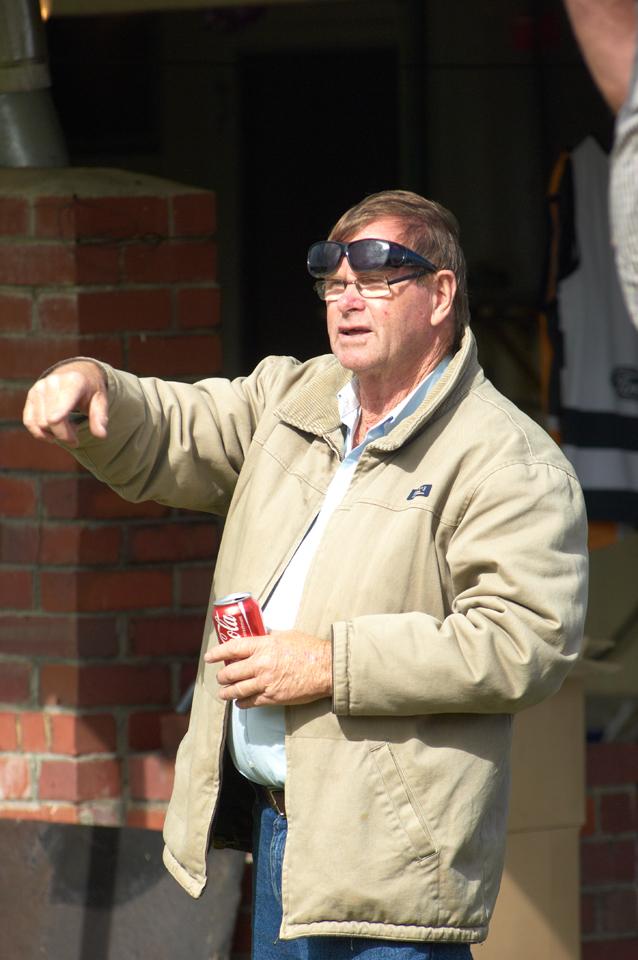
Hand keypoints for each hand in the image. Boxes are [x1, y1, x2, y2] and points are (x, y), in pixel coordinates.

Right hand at [23, 360, 108, 447]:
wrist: (77, 373)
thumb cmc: (91, 390)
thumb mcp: (101, 401)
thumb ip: (100, 417)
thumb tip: (101, 435)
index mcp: (73, 383)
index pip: (59, 414)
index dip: (63, 432)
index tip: (75, 441)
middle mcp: (53, 383)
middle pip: (50, 422)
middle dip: (64, 436)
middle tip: (75, 437)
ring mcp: (39, 388)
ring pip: (40, 424)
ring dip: (54, 434)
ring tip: (68, 428)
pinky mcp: (31, 395)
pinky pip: (29, 421)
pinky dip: (40, 433)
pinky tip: (52, 435)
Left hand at [205, 630, 332, 707]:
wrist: (326, 668)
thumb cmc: (309, 649)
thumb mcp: (287, 635)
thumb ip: (270, 637)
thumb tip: (260, 634)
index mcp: (263, 645)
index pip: (232, 648)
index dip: (217, 653)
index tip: (209, 657)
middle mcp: (260, 664)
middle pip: (230, 672)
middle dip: (222, 676)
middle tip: (220, 677)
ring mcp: (265, 682)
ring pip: (237, 690)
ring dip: (227, 692)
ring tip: (224, 692)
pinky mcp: (272, 697)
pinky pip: (250, 702)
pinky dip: (242, 703)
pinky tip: (240, 702)